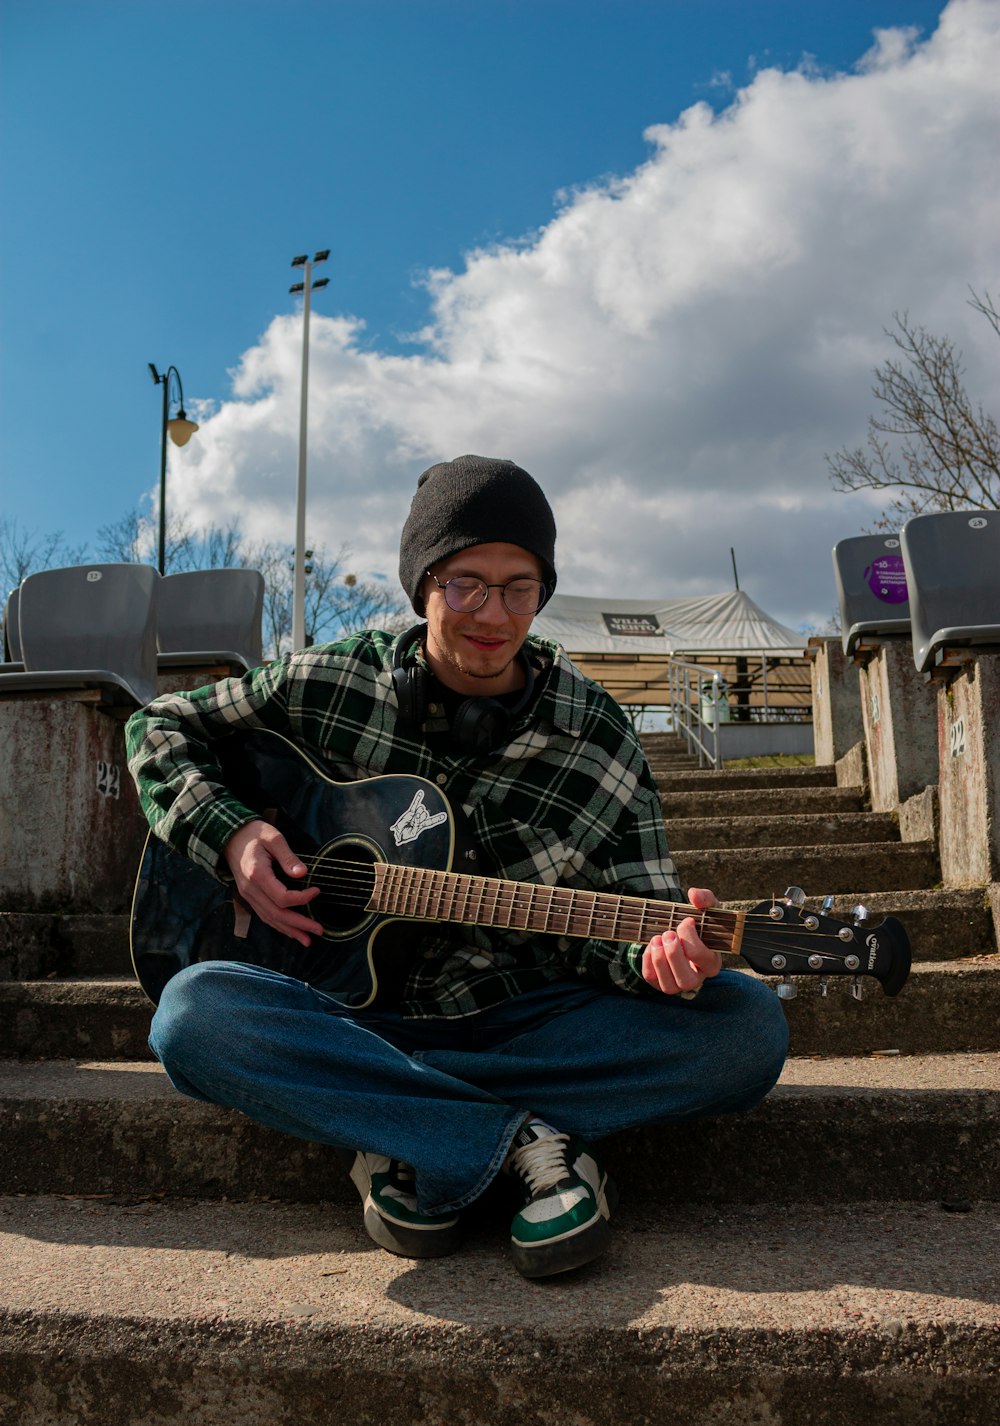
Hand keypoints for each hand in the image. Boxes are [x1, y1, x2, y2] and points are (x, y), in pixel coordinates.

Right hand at [223, 819, 322, 946]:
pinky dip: (279, 926)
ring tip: (308, 940)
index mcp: (257, 874)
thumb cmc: (254, 834)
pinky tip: (291, 932)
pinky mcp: (250, 897)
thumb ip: (288, 857)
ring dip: (290, 931)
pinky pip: (264, 915)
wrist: (230, 837)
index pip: (282, 897)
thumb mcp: (273, 838)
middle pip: (276, 914)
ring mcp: (248, 895)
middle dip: (299, 924)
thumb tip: (303, 873)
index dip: (302, 898)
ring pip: (270, 919)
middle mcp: (250, 889)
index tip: (317, 891)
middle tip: (319, 930)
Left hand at [641, 887, 722, 996]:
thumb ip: (705, 898)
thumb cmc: (699, 922)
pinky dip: (648, 960)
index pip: (702, 956)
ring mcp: (678, 983)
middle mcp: (697, 977)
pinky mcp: (660, 981)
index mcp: (712, 962)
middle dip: (674, 954)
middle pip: (687, 980)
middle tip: (669, 933)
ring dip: (659, 960)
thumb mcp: (706, 907)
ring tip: (657, 938)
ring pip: (669, 986)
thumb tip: (694, 896)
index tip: (687, 920)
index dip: (690, 936)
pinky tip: (652, 944)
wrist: (682, 930)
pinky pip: (651, 978)